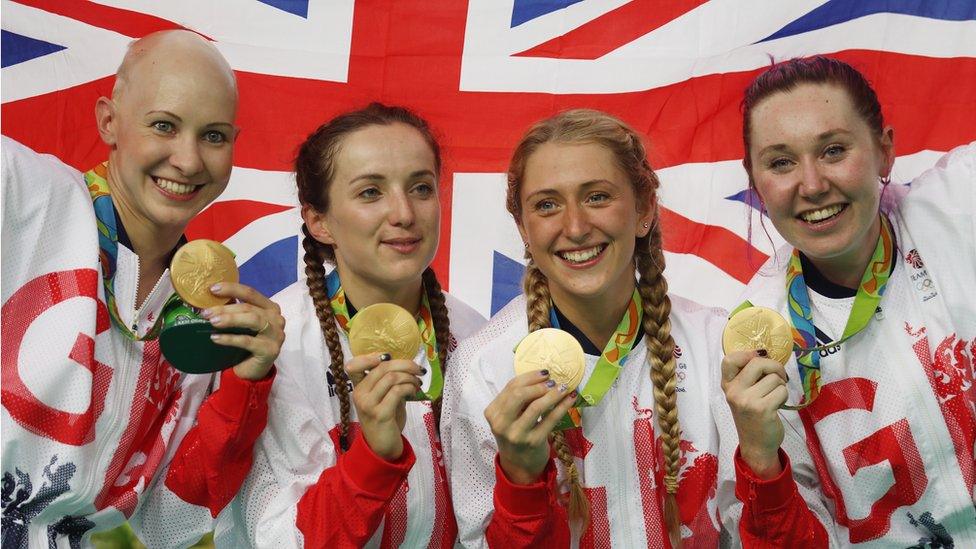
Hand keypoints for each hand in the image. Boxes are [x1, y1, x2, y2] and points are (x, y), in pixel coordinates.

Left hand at [202, 282, 283, 380]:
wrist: (253, 370)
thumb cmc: (246, 343)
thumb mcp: (241, 324)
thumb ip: (234, 311)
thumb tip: (209, 299)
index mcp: (270, 308)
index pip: (251, 293)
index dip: (232, 289)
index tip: (212, 289)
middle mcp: (276, 319)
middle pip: (249, 307)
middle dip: (225, 308)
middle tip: (206, 313)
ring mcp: (276, 334)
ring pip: (252, 320)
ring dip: (230, 319)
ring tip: (212, 322)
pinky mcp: (270, 350)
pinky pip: (248, 341)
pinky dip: (230, 339)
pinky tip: (216, 338)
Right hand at [345, 353, 423, 460]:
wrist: (382, 448)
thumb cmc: (386, 420)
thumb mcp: (384, 397)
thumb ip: (388, 382)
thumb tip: (406, 365)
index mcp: (358, 388)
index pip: (353, 365)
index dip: (370, 356)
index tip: (389, 356)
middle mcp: (359, 394)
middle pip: (382, 367)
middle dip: (405, 364)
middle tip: (418, 370)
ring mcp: (368, 404)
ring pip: (391, 377)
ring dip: (410, 377)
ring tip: (417, 383)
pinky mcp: (380, 414)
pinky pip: (397, 391)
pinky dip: (410, 388)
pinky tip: (414, 392)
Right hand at [484, 371, 577, 484]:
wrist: (519, 465)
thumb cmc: (515, 434)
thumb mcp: (509, 417)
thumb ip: (517, 399)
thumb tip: (542, 378)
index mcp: (492, 413)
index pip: (510, 387)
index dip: (529, 377)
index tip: (545, 373)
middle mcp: (501, 423)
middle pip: (519, 395)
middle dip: (538, 385)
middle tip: (552, 381)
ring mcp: (517, 434)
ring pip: (536, 406)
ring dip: (552, 394)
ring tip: (563, 388)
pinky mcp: (534, 442)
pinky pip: (550, 419)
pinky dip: (562, 406)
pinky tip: (570, 399)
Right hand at [721, 350, 788, 478]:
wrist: (756, 444)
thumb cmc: (752, 416)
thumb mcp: (743, 394)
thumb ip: (748, 376)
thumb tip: (765, 353)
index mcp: (727, 385)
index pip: (729, 359)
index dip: (747, 354)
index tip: (757, 359)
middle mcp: (733, 391)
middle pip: (758, 362)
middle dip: (775, 368)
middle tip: (778, 378)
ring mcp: (746, 400)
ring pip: (774, 378)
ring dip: (780, 386)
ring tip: (773, 398)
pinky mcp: (762, 409)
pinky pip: (781, 391)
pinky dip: (784, 397)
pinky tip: (777, 406)